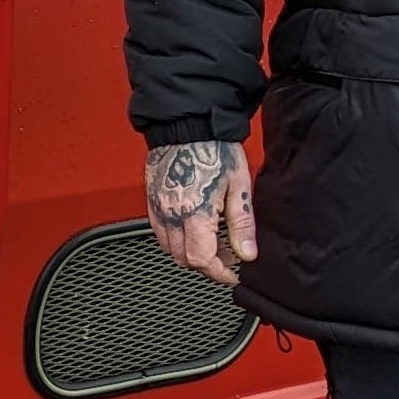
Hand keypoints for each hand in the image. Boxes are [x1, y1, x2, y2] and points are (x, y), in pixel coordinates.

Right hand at [145, 141, 254, 288]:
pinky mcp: (151, 201)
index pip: (201, 260)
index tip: (232, 273)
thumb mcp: (238, 186)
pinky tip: (192, 229)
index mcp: (194, 212)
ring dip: (190, 253)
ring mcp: (158, 208)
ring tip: (211, 242)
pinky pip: (159, 233)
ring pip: (170, 249)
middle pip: (184, 259)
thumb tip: (247, 254)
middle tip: (227, 257)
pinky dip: (175, 240)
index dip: (219, 273)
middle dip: (207, 265)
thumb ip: (242, 224)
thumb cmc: (214, 149)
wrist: (188, 125)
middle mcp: (171, 214)